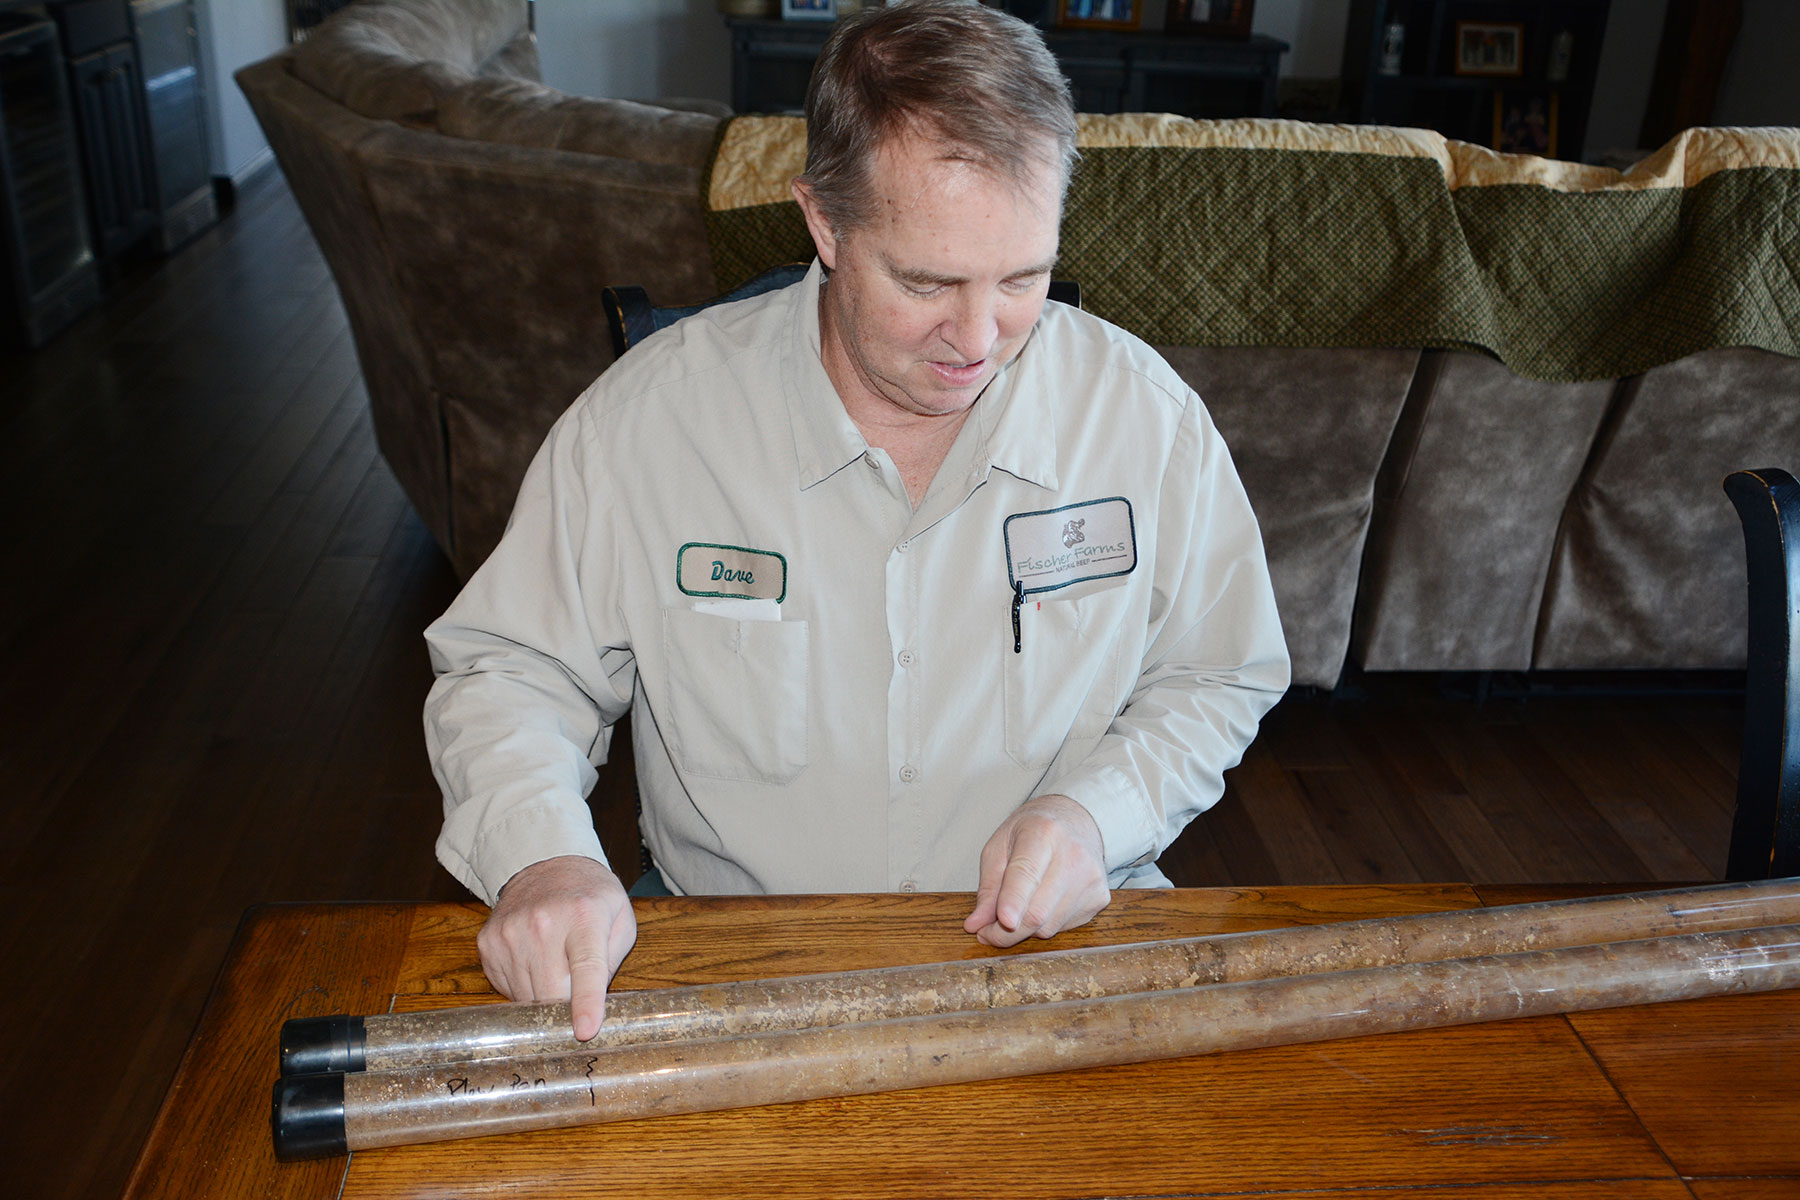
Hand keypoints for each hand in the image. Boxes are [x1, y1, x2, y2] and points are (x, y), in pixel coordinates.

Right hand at [478, 855, 636, 1040]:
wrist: (548, 867)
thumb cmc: (590, 899)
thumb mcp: (620, 921)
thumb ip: (611, 963)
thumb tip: (592, 1005)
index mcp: (584, 916)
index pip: (586, 968)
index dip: (585, 1004)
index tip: (585, 1032)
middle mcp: (543, 923)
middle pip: (551, 993)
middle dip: (566, 1005)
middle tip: (576, 991)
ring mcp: (510, 933)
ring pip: (527, 997)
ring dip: (544, 995)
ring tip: (555, 964)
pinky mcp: (488, 943)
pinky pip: (506, 989)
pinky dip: (524, 986)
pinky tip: (534, 962)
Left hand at [964, 794, 1109, 947]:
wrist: (1075, 821)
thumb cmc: (1031, 832)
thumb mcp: (999, 847)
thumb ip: (987, 888)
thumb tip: (975, 925)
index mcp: (1043, 833)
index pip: (1026, 874)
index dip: (1013, 901)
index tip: (1003, 921)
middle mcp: (1074, 855)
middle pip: (1037, 912)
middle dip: (1006, 932)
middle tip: (987, 932)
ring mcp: (1091, 879)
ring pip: (1049, 926)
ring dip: (1025, 928)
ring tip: (1018, 908)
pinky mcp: (1100, 897)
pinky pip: (1064, 927)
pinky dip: (1046, 924)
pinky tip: (1044, 902)